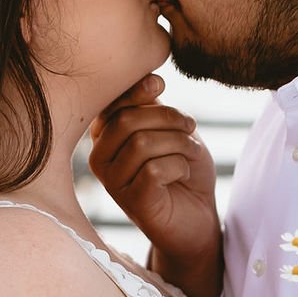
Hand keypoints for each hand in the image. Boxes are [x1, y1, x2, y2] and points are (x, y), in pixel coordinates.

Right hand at [88, 77, 222, 296]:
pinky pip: (154, 170)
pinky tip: (183, 174)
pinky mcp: (130, 202)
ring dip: (179, 143)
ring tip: (192, 153)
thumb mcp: (168, 130)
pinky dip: (179, 166)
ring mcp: (112, 182)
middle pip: (126, 120)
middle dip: (168, 118)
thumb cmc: (182, 168)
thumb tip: (152, 80)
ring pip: (142, 144)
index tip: (160, 87)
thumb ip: (152, 107)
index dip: (137, 90)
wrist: (197, 216)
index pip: (112, 103)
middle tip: (190, 127)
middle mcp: (100, 158)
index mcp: (105, 136)